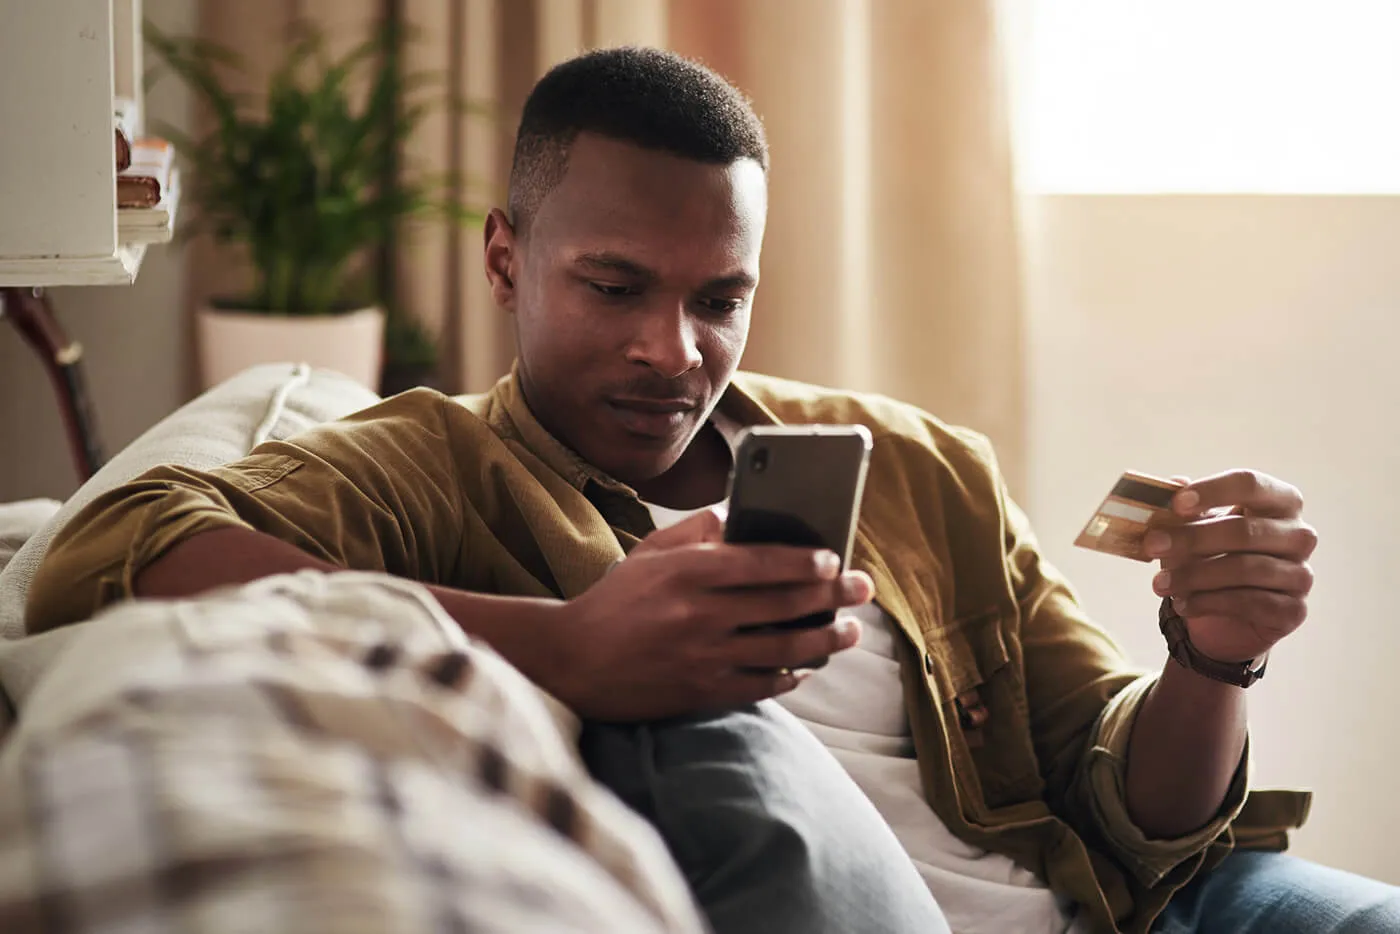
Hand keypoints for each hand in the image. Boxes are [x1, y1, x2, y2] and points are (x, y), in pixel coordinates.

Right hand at [547, 506, 871, 720]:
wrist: (572, 662)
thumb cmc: (615, 601)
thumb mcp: (649, 554)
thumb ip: (696, 532)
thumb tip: (743, 517)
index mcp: (687, 574)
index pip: (760, 563)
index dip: (804, 561)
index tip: (834, 558)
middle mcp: (699, 615)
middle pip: (783, 604)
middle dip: (831, 596)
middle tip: (862, 589)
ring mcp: (703, 658)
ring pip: (782, 648)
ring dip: (824, 639)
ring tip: (848, 631)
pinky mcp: (702, 693)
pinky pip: (762, 686)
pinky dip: (790, 675)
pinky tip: (806, 666)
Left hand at [1147, 470, 1317, 663]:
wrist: (1226, 615)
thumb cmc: (1211, 556)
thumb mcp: (1193, 528)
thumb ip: (1184, 508)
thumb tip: (1171, 485)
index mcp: (1279, 501)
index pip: (1250, 484)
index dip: (1212, 491)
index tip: (1176, 504)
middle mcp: (1299, 535)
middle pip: (1245, 530)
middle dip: (1192, 539)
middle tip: (1152, 545)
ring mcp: (1301, 574)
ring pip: (1246, 569)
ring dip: (1195, 576)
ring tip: (1160, 583)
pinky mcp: (1294, 610)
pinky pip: (1251, 603)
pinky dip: (1209, 602)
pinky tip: (1183, 604)